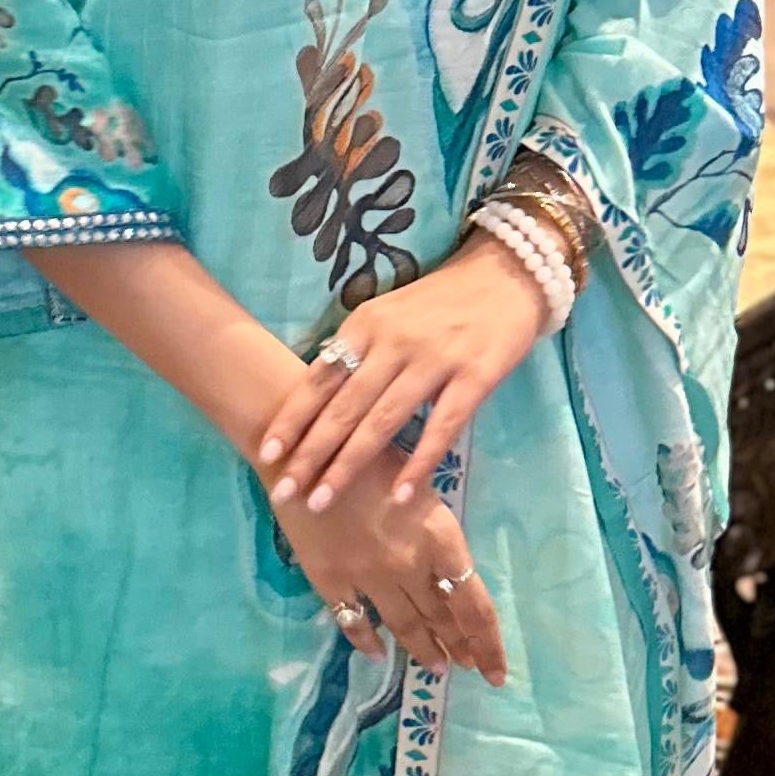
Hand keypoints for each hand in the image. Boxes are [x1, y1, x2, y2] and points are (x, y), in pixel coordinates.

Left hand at [258, 236, 552, 517]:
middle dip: (311, 453)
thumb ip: (356, 350)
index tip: (267, 453)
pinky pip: (442, 428)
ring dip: (350, 464)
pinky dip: (419, 463)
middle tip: (285, 490)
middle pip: (344, 406)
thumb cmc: (440, 303)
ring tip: (323, 500)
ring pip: (383, 421)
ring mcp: (435, 360)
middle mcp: (394, 341)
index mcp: (366, 323)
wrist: (506, 276)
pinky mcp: (475, 377)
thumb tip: (314, 398)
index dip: (292, 417)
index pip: (319, 377)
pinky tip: (398, 495)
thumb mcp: (388, 313)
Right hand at [272, 471, 506, 684]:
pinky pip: (354, 621)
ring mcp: (368, 577)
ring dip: (424, 650)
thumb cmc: (369, 451)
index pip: (475, 606)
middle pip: (443, 619)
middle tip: (471, 668)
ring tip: (436, 667)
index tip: (497, 672)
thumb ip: (437, 533)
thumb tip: (449, 572)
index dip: (488, 644)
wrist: (305, 449)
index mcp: (440, 538)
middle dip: (461, 648)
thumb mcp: (420, 483)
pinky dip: (368, 641)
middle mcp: (409, 565)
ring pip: (404, 626)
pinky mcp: (330, 580)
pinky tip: (379, 653)